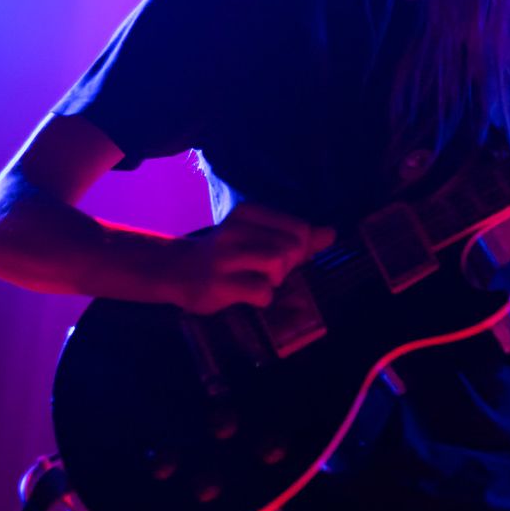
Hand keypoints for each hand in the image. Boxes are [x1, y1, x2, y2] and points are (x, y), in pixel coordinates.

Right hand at [170, 201, 335, 313]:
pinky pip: (262, 291)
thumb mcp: (261, 238)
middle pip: (292, 247)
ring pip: (278, 263)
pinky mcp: (218, 283)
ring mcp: (225, 256)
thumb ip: (297, 237)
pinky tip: (247, 293)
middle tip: (266, 271)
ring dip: (275, 280)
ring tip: (258, 280)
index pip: (300, 229)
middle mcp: (235, 228)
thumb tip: (331, 233)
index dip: (300, 249)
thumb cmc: (228, 254)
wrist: (178, 270)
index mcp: (248, 212)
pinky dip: (263, 298)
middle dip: (288, 266)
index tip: (281, 256)